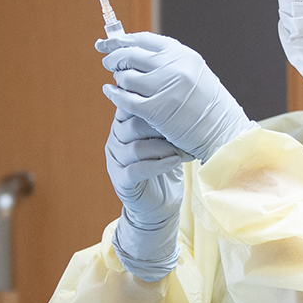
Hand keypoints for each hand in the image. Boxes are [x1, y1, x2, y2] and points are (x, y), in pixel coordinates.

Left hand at [96, 32, 254, 162]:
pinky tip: (110, 92)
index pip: (143, 40)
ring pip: (125, 77)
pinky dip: (114, 95)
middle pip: (130, 55)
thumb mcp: (192, 72)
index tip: (108, 43)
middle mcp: (173, 67)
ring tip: (120, 83)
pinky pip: (125, 99)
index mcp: (182, 54)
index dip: (121, 41)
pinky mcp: (156, 110)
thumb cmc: (206, 103)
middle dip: (115, 58)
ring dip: (118, 79)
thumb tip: (132, 52)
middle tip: (108, 62)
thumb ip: (167, 61)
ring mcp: (164, 88)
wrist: (222, 130)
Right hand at [105, 111, 190, 281]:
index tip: (179, 105)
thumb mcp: (165, 138)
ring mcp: (115, 161)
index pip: (131, 105)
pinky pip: (137, 169)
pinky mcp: (121, 181)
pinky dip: (158, 164)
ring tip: (184, 150)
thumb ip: (164, 120)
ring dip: (165, 148)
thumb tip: (184, 97)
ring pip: (137, 147)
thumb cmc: (166, 166)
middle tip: (187, 130)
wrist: (160, 205)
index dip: (153, 104)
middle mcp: (115, 140)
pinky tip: (175, 162)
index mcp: (123, 124)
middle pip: (134, 124)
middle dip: (164, 127)